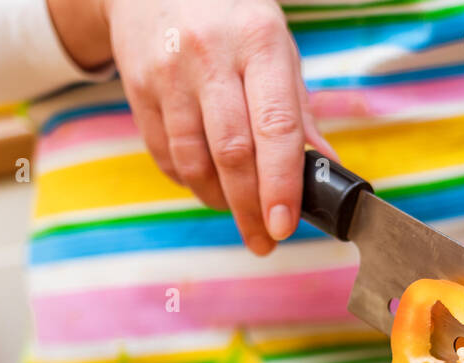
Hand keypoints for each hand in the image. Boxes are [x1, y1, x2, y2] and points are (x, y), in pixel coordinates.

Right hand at [101, 0, 332, 253]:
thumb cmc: (229, 21)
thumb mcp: (274, 49)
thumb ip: (297, 111)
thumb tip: (324, 168)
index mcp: (259, 41)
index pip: (275, 127)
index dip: (281, 184)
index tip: (284, 225)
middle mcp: (212, 55)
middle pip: (232, 153)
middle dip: (250, 209)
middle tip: (263, 240)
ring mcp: (169, 73)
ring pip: (195, 162)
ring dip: (219, 200)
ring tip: (238, 212)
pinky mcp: (138, 89)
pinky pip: (167, 156)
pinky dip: (191, 181)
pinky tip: (208, 182)